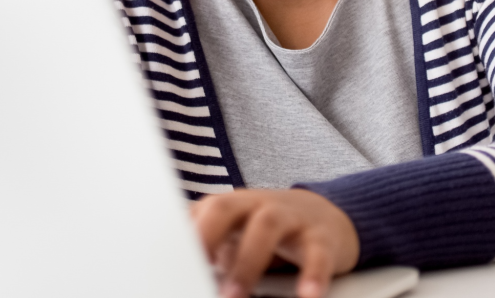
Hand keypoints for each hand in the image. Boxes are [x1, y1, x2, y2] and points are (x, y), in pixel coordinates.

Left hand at [191, 188, 359, 297]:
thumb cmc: (268, 229)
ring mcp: (290, 217)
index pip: (197, 213)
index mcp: (230, 205)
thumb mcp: (235, 233)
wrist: (328, 214)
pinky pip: (317, 253)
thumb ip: (209, 249)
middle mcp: (257, 205)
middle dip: (206, 236)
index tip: (166, 262)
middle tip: (191, 271)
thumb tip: (178, 278)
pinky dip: (312, 274)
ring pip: (266, 227)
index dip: (180, 234)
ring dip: (247, 262)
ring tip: (235, 296)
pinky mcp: (321, 237)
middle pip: (225, 207)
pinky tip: (307, 295)